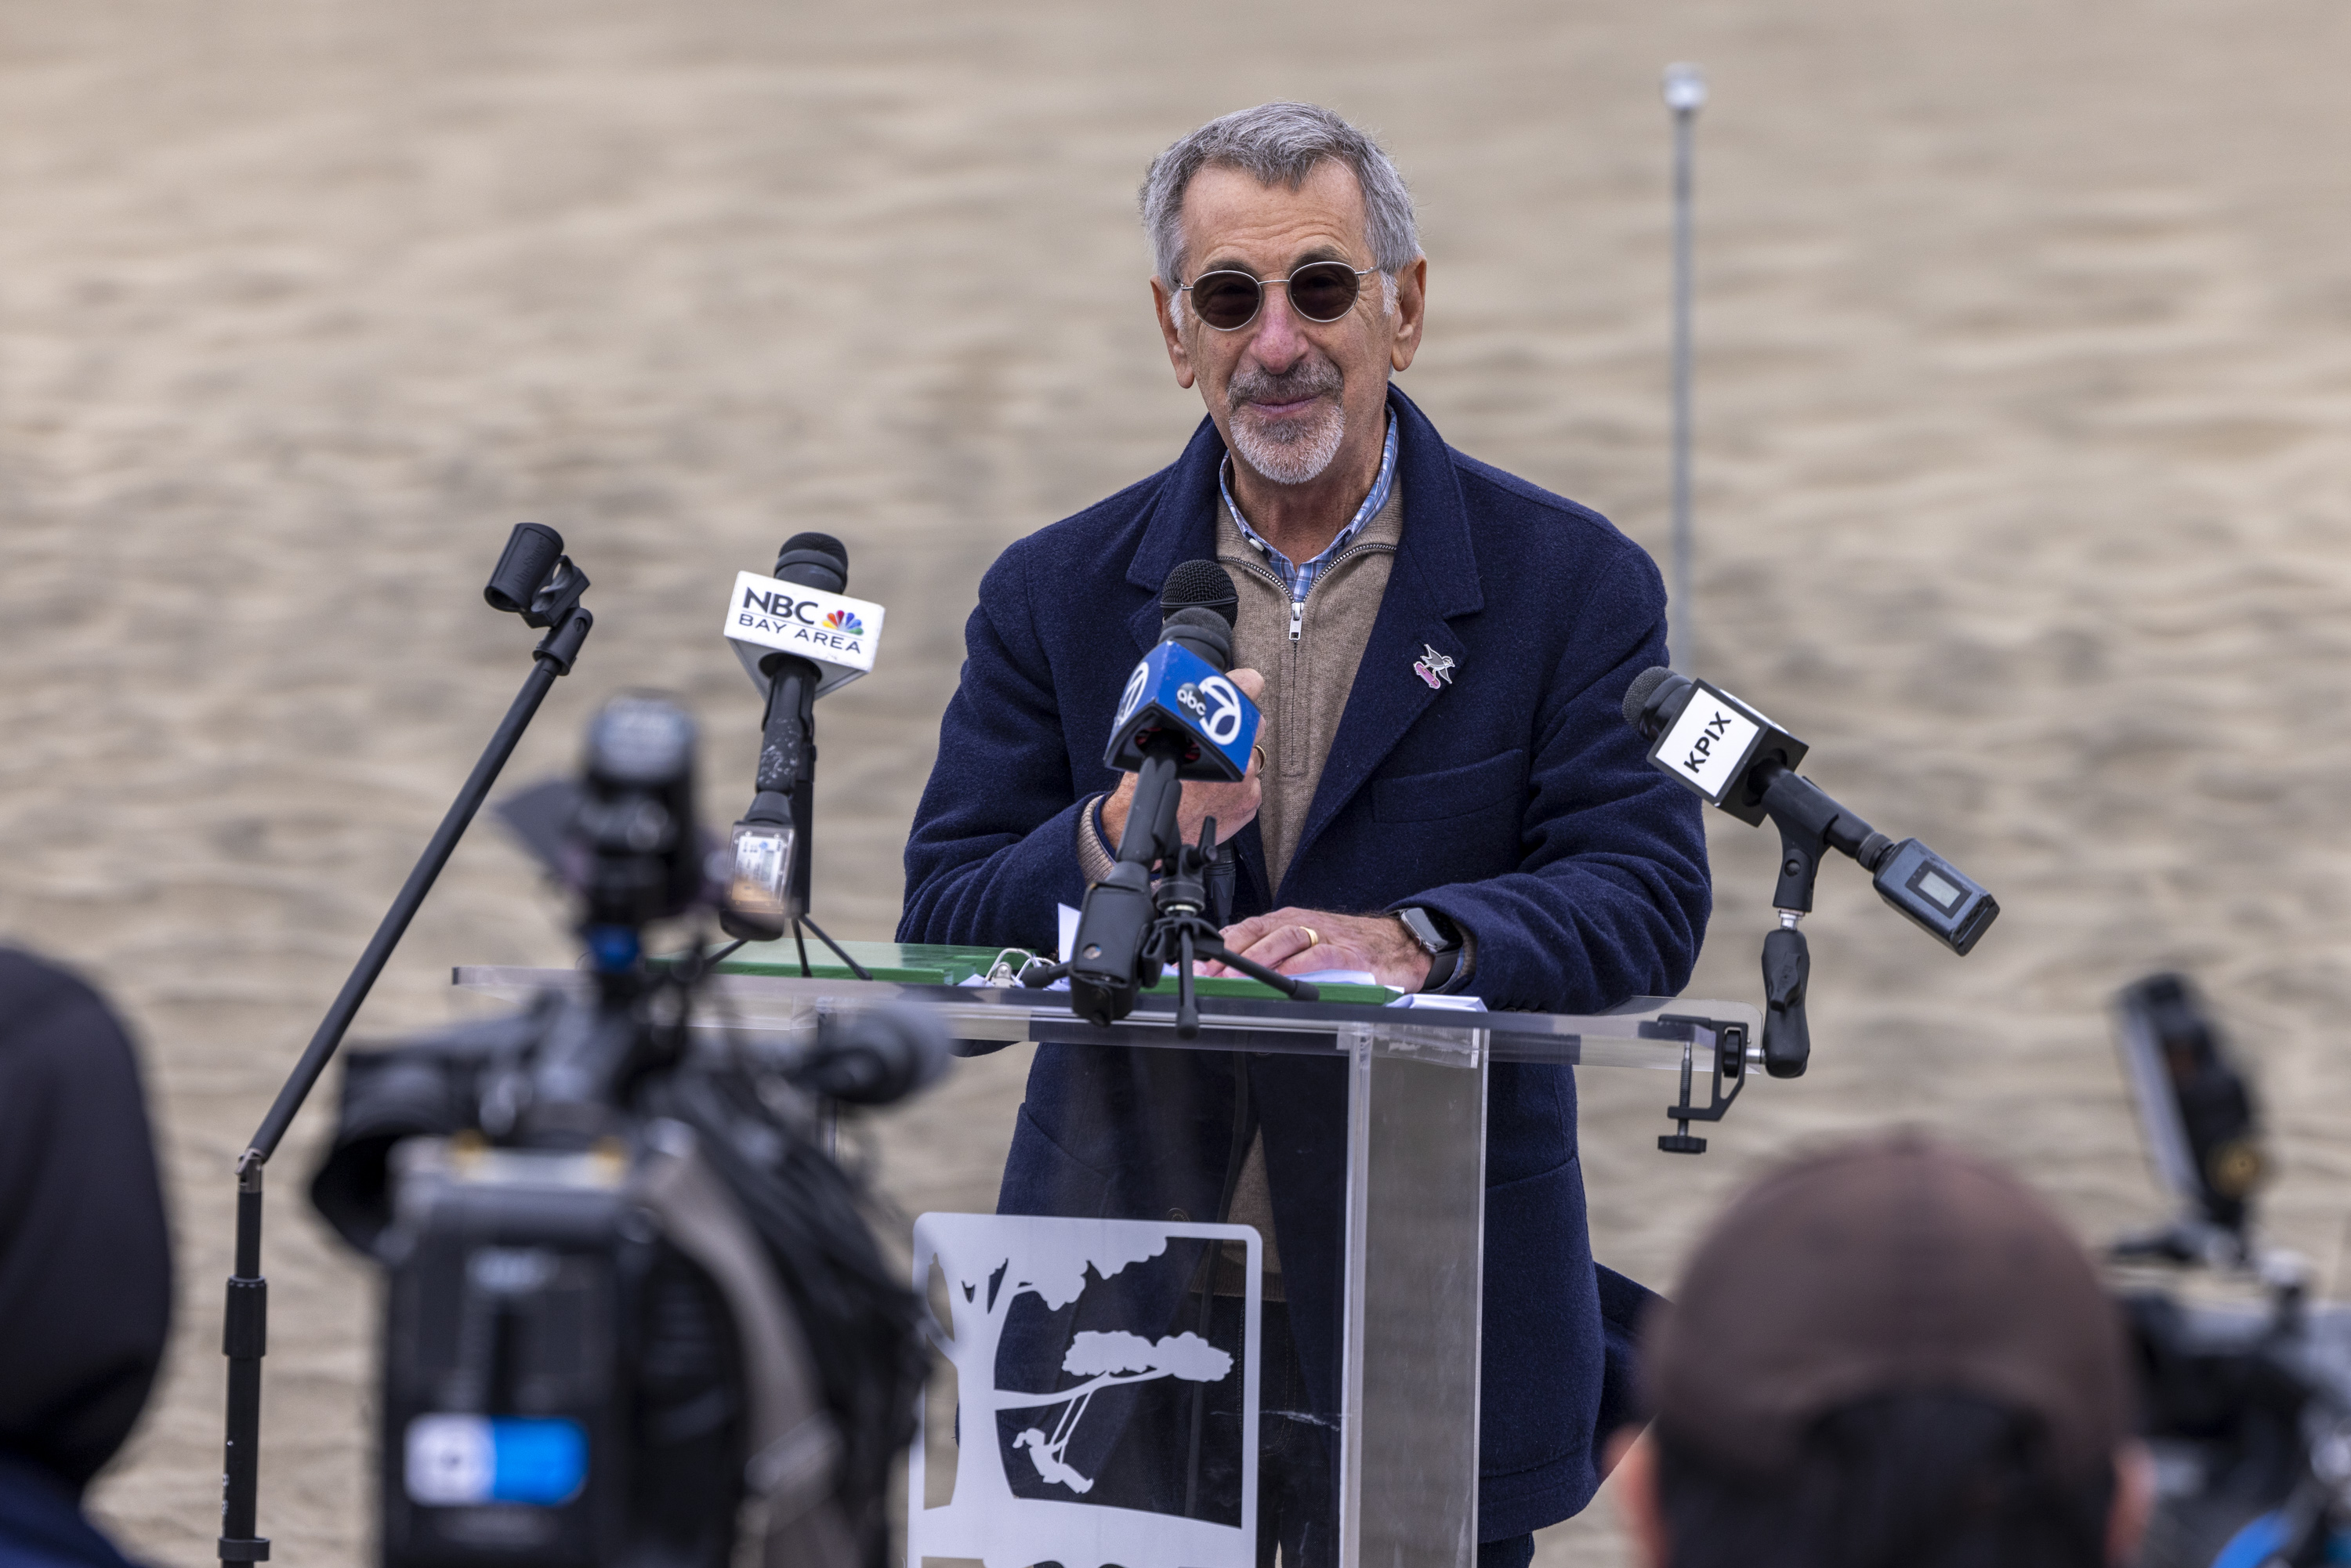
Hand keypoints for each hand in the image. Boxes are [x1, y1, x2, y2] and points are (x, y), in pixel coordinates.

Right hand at [1100, 668, 1266, 851]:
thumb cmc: (1145, 784)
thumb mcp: (1156, 738)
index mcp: (1211, 730)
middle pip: (1253, 726)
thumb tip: (1196, 699)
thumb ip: (1184, 717)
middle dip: (1239, 728)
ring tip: (1212, 773)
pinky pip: (1252, 785)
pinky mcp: (1250, 803)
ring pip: (1252, 758)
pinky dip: (1239, 786)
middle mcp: (1234, 754)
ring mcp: (1246, 781)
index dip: (1244, 684)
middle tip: (1218, 737)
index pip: (1242, 690)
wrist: (1150, 828)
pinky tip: (1216, 792)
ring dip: (1237, 760)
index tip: (1248, 681)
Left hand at [1202, 906, 1432, 991]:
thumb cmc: (1347, 946)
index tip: (1198, 967)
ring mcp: (1325, 936)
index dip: (1219, 948)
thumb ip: (1272, 951)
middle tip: (1209, 976)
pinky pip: (1319, 957)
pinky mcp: (1348, 953)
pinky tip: (1282, 979)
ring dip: (1257, 959)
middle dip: (1230, 955)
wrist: (1398, 944)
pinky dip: (1299, 967)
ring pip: (1284, 940)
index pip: (1245, 929)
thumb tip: (1230, 971)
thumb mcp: (1304, 943)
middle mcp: (1303, 924)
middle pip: (1259, 932)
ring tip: (1236, 979)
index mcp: (1287, 920)